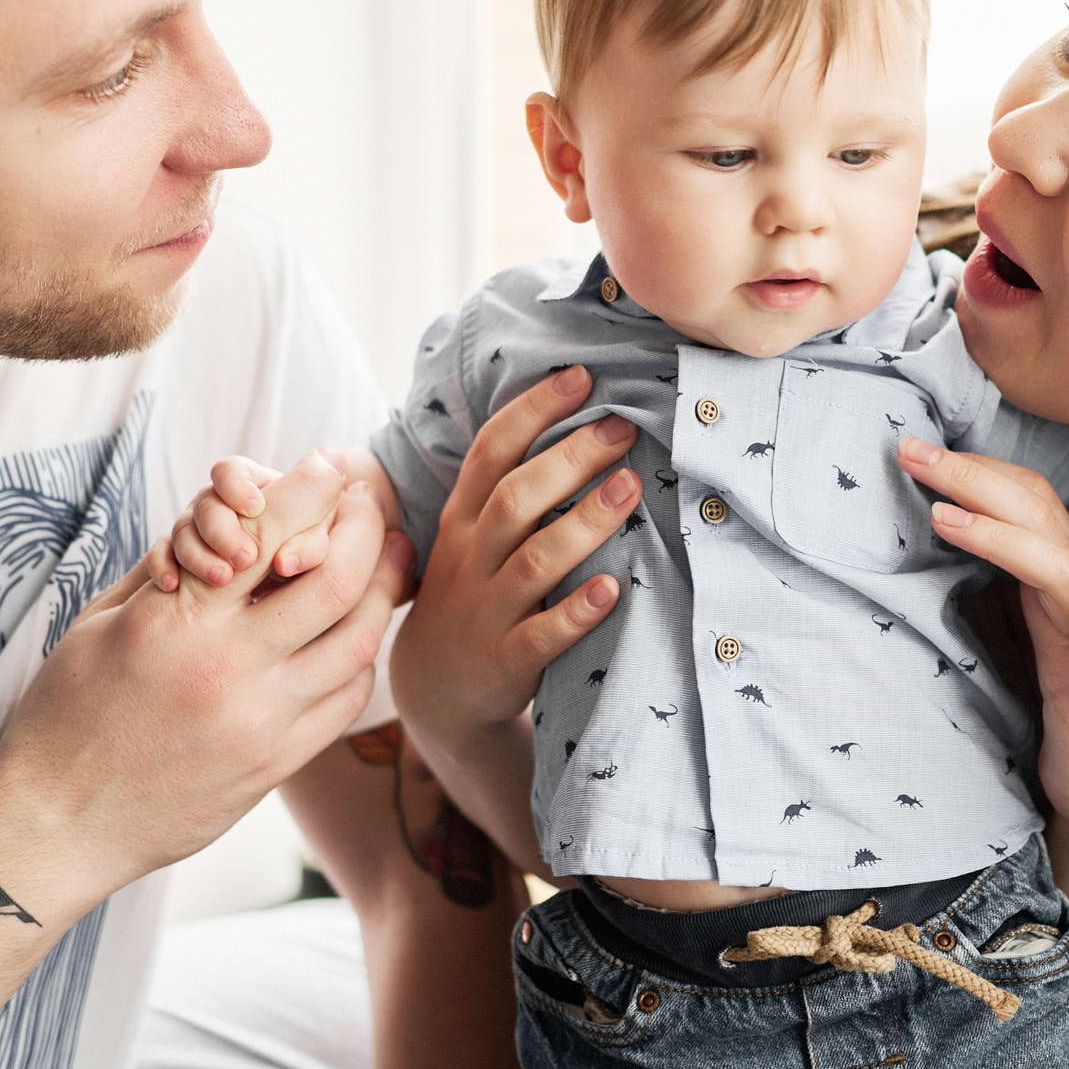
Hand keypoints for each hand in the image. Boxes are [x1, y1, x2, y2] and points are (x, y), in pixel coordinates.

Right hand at [0, 451, 408, 906]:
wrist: (56, 823)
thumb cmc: (67, 713)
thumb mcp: (102, 621)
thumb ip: (170, 568)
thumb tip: (231, 519)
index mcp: (176, 619)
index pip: (268, 532)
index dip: (311, 486)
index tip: (332, 464)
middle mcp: (227, 667)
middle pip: (337, 579)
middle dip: (367, 527)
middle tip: (374, 503)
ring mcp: (259, 721)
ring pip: (358, 641)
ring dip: (384, 590)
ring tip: (391, 557)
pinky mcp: (276, 765)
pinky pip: (346, 700)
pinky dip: (361, 656)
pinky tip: (358, 633)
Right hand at [390, 366, 642, 734]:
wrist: (438, 693)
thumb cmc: (474, 594)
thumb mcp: (472, 539)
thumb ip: (509, 488)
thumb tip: (575, 418)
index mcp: (464, 520)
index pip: (492, 452)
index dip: (533, 410)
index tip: (580, 376)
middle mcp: (472, 560)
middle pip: (515, 498)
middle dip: (569, 458)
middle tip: (622, 427)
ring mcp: (488, 612)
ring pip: (534, 561)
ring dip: (583, 523)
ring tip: (630, 487)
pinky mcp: (507, 662)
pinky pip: (543, 636)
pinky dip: (577, 612)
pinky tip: (612, 589)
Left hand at [895, 438, 1068, 819]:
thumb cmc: (1041, 683)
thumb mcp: (1003, 619)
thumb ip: (980, 574)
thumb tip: (920, 532)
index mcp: (1051, 561)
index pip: (1022, 491)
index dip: (974, 465)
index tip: (917, 448)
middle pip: (1033, 500)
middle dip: (971, 471)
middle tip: (910, 449)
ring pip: (1049, 541)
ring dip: (991, 516)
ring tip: (935, 505)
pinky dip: (1027, 565)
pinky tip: (987, 557)